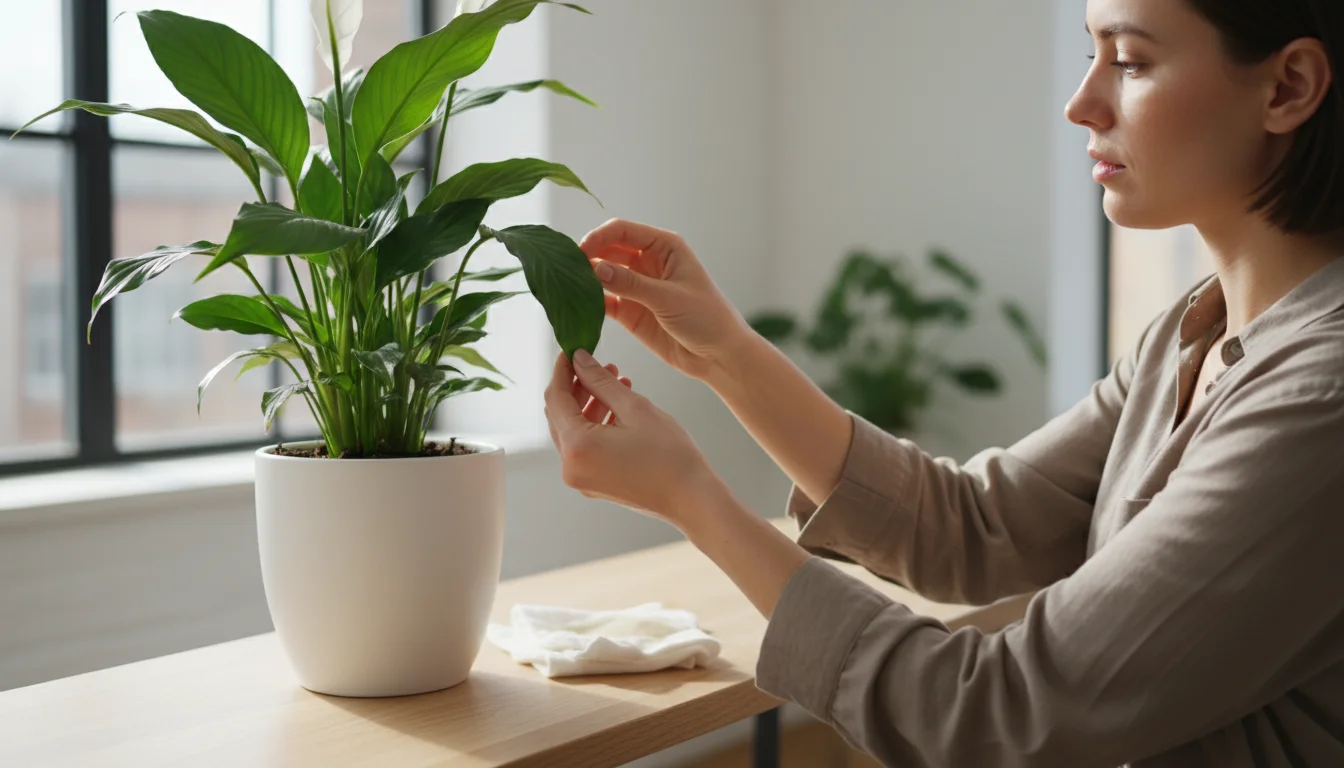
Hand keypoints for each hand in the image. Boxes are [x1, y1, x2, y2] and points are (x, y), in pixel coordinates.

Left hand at [543, 349, 725, 527]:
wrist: (692, 499)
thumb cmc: (670, 456)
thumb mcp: (635, 408)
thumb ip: (601, 381)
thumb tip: (579, 359)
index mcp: (577, 447)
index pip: (556, 398)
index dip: (562, 370)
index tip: (572, 349)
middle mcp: (571, 467)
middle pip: (560, 415)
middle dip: (577, 385)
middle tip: (598, 363)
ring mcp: (581, 478)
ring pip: (573, 430)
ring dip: (589, 403)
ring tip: (616, 380)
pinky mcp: (594, 483)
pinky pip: (585, 446)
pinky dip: (596, 424)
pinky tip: (619, 407)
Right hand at [580, 218, 753, 381]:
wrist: (719, 356)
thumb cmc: (707, 318)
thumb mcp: (669, 298)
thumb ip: (632, 284)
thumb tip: (596, 269)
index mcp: (664, 247)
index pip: (623, 231)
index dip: (599, 237)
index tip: (580, 251)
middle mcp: (648, 262)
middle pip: (608, 251)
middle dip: (588, 257)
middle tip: (565, 270)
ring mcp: (638, 287)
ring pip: (603, 276)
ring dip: (586, 280)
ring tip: (565, 288)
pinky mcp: (631, 311)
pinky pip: (605, 301)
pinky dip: (590, 303)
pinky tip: (576, 306)